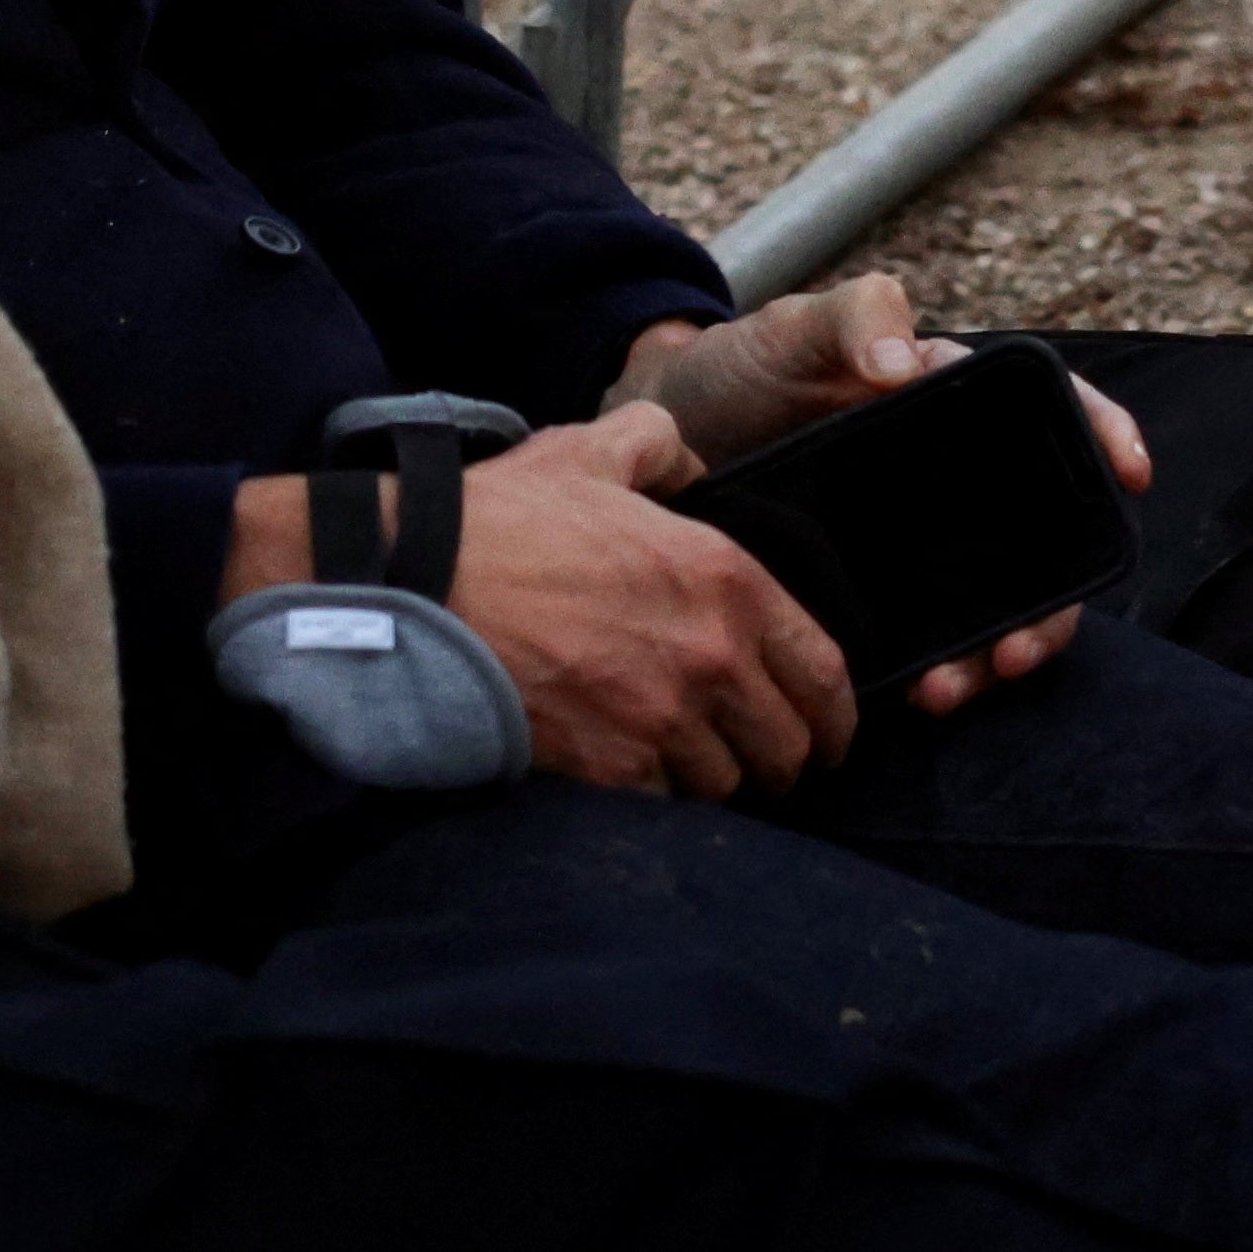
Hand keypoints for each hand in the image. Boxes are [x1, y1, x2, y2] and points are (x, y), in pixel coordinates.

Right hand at [425, 405, 864, 798]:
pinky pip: (664, 806)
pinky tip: (633, 774)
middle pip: (787, 747)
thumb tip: (691, 466)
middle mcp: (710, 656)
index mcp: (724, 579)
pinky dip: (656, 798)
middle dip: (777, 757)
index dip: (836, 716)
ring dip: (712, 780)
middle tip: (755, 757)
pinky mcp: (610, 769)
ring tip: (684, 763)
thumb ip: (659, 446)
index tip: (828, 733)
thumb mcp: (588, 452)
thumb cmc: (500, 521)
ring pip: (727, 786)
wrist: (416, 586)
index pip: (823, 672)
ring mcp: (662, 720)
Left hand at [602, 276, 1151, 722]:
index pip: (1053, 418)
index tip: (1128, 472)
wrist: (657, 443)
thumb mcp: (789, 328)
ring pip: (995, 608)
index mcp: (952, 406)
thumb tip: (903, 366)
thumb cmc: (736, 373)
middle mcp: (955, 485)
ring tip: (952, 689)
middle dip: (1050, 607)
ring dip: (994, 656)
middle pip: (1041, 546)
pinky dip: (943, 674)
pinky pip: (932, 643)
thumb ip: (854, 317)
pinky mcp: (878, 601)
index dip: (1103, 436)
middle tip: (1013, 652)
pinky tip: (919, 694)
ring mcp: (921, 549)